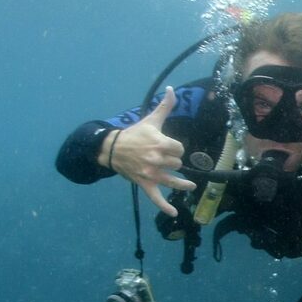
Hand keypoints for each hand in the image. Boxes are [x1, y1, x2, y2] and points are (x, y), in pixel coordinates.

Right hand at [101, 87, 195, 216]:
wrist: (111, 148)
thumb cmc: (134, 134)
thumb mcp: (150, 120)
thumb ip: (164, 106)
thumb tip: (172, 88)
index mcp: (159, 143)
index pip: (180, 149)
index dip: (177, 148)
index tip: (170, 147)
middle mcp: (156, 159)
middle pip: (177, 163)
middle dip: (173, 161)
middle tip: (163, 158)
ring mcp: (151, 173)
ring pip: (173, 181)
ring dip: (182, 184)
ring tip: (190, 186)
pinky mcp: (145, 183)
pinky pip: (156, 198)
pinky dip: (165, 206)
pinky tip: (174, 213)